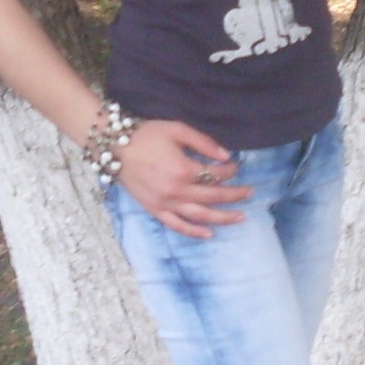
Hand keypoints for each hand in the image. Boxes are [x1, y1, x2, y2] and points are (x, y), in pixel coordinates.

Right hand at [115, 120, 248, 238]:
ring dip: (223, 218)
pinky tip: (209, 234)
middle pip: (213, 197)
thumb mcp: (178, 130)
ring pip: (200, 216)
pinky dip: (194, 232)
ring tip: (240, 217)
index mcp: (183, 169)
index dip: (230, 170)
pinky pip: (177, 225)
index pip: (215, 174)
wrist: (114, 147)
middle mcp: (176, 191)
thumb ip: (203, 142)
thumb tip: (226, 156)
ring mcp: (165, 203)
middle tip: (250, 192)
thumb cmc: (146, 134)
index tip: (236, 165)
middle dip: (234, 195)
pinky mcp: (154, 209)